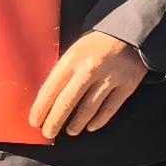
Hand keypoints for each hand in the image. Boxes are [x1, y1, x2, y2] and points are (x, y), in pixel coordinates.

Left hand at [30, 32, 146, 138]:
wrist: (130, 33)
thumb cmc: (96, 45)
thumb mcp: (74, 51)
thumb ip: (62, 73)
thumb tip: (46, 101)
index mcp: (73, 59)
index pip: (50, 90)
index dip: (40, 109)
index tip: (35, 122)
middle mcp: (90, 69)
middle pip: (67, 103)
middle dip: (54, 121)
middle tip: (48, 133)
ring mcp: (110, 78)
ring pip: (89, 109)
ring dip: (76, 124)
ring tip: (70, 131)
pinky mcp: (127, 84)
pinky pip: (110, 108)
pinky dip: (99, 120)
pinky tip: (91, 126)